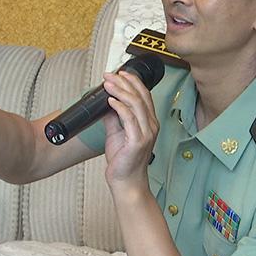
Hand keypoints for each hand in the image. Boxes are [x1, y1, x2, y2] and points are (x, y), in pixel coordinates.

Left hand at [102, 70, 159, 190]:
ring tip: (107, 83)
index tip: (119, 72)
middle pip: (140, 96)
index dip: (133, 81)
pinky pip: (129, 119)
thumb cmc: (124, 160)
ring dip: (120, 91)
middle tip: (110, 75)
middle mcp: (151, 125)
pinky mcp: (138, 141)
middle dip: (124, 82)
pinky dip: (119, 107)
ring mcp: (146, 133)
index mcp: (149, 122)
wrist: (126, 182)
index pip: (144, 95)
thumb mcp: (117, 133)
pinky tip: (110, 100)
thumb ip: (113, 117)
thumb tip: (105, 102)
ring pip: (136, 104)